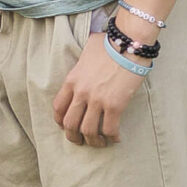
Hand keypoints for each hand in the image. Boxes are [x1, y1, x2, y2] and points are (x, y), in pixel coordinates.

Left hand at [53, 30, 144, 147]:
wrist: (129, 43)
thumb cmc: (110, 43)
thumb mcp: (86, 52)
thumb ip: (81, 63)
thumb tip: (85, 62)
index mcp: (72, 80)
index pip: (58, 107)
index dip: (60, 121)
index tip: (65, 126)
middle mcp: (81, 92)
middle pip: (70, 123)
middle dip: (73, 136)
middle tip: (80, 140)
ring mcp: (97, 100)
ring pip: (88, 130)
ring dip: (92, 141)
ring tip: (99, 143)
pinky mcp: (115, 105)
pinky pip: (110, 128)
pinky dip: (112, 137)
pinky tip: (116, 138)